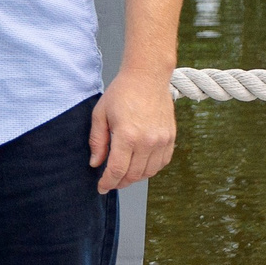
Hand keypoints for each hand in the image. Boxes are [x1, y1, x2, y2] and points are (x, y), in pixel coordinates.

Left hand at [88, 69, 175, 192]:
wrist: (148, 77)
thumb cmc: (122, 92)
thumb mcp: (100, 114)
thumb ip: (97, 141)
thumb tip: (95, 164)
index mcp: (127, 135)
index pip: (117, 170)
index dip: (108, 182)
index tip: (101, 188)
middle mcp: (147, 141)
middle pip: (133, 174)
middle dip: (120, 182)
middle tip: (111, 182)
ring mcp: (162, 140)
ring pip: (149, 172)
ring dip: (135, 178)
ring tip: (124, 175)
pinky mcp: (170, 137)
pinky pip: (162, 163)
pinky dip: (150, 169)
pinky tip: (140, 166)